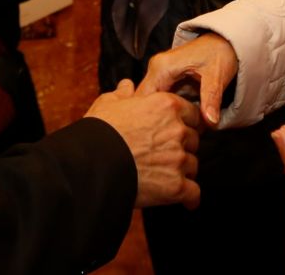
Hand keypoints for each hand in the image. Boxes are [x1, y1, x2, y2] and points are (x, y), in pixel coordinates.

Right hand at [85, 80, 201, 208]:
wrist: (91, 165)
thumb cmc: (99, 132)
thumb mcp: (108, 104)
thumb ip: (122, 93)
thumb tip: (127, 86)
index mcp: (166, 106)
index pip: (192, 113)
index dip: (184, 123)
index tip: (177, 130)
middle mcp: (177, 131)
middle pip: (193, 140)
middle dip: (183, 147)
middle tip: (166, 154)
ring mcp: (178, 159)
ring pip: (192, 165)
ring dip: (183, 170)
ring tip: (166, 175)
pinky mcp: (176, 186)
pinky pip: (193, 193)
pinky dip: (189, 197)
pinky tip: (186, 200)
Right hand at [138, 33, 238, 127]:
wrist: (226, 41)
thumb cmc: (220, 52)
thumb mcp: (216, 75)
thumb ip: (211, 98)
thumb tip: (210, 122)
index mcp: (162, 67)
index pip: (144, 97)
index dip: (149, 117)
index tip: (160, 135)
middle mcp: (157, 70)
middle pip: (146, 102)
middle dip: (155, 121)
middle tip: (169, 138)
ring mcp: (161, 76)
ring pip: (153, 103)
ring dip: (161, 118)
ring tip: (172, 135)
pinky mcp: (168, 81)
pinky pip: (162, 101)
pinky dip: (168, 114)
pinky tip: (177, 126)